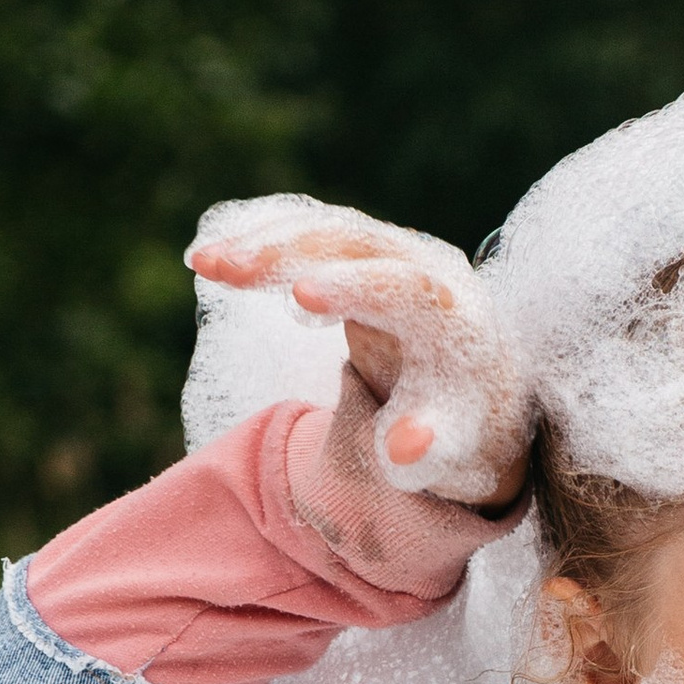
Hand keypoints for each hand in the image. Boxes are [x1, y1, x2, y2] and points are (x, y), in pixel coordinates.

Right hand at [189, 198, 529, 507]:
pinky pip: (313, 235)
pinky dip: (266, 241)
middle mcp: (428, 268)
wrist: (480, 395)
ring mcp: (396, 254)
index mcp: (455, 316)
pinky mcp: (366, 255)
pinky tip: (215, 257)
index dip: (353, 288)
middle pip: (355, 243)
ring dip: (264, 242)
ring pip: (326, 230)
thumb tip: (402, 452)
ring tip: (202, 263)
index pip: (403, 288)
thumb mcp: (454, 449)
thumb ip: (430, 447)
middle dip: (287, 251)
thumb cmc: (463, 429)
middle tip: (223, 270)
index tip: (298, 296)